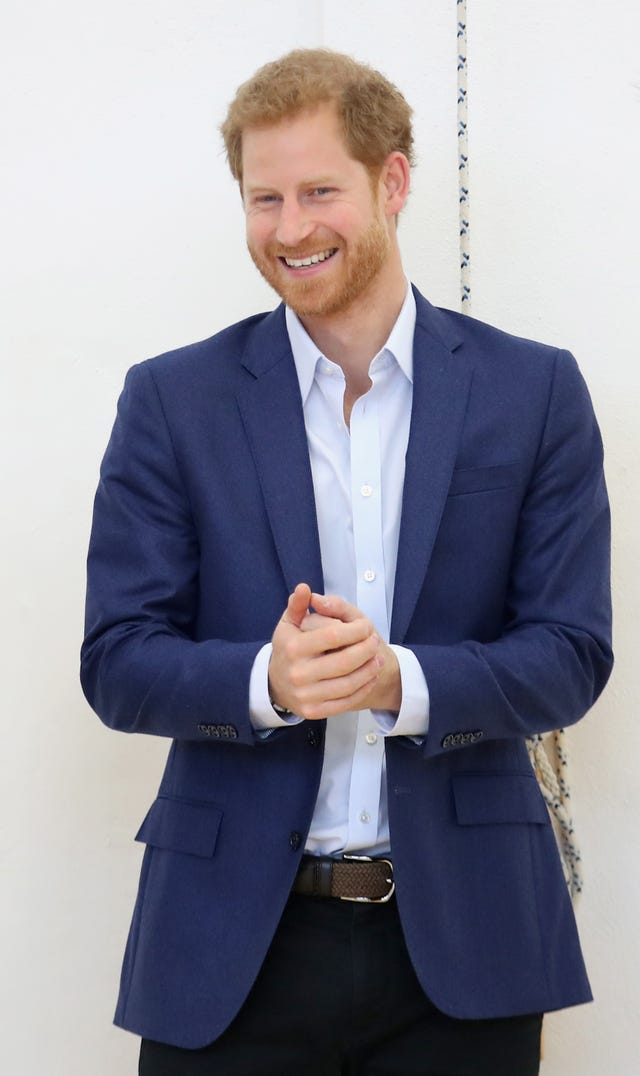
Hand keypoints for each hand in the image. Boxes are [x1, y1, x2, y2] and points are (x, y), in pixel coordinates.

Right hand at [268, 584, 400, 719]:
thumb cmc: (289, 648)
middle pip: (344, 661)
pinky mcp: (313, 712)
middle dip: (367, 650)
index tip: (367, 626)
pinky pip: (345, 702)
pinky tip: (370, 677)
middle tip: (375, 641)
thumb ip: (299, 605)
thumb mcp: (289, 623)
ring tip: (377, 658)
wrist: (276, 684)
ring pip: (348, 684)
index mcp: (292, 647)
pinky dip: (363, 689)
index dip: (356, 630)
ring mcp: (305, 695)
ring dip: (369, 670)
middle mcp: (297, 673)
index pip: (334, 635)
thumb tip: (304, 588)